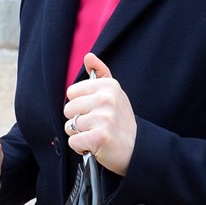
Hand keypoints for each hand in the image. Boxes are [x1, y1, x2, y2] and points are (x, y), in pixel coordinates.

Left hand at [64, 53, 135, 175]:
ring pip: (70, 125)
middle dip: (78, 119)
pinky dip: (81, 147)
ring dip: (80, 134)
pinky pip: (73, 141)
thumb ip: (101, 73)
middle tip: (96, 124)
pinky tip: (95, 144)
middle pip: (68, 108)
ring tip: (96, 134)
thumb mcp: (115, 93)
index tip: (95, 109)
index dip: (80, 103)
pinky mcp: (99, 137)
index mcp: (109, 86)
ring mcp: (104, 118)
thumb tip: (89, 56)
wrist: (136, 147)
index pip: (72, 92)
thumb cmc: (121, 120)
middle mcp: (107, 99)